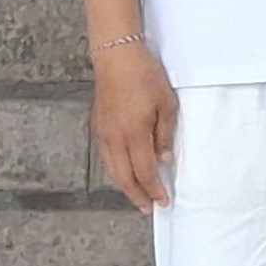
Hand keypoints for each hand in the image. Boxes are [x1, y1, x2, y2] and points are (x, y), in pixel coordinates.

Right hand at [92, 43, 178, 212]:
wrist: (117, 58)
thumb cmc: (145, 77)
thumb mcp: (167, 105)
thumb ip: (165, 135)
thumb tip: (164, 160)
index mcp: (134, 134)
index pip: (145, 172)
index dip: (154, 190)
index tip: (163, 202)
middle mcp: (115, 138)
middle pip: (124, 177)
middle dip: (137, 195)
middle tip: (148, 207)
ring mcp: (103, 133)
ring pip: (112, 169)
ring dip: (125, 186)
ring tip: (137, 195)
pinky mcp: (98, 127)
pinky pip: (106, 157)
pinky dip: (116, 171)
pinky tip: (124, 173)